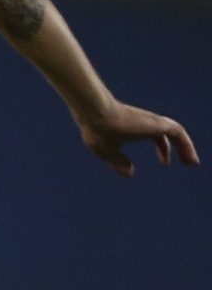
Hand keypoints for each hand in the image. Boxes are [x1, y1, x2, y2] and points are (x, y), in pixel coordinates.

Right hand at [78, 101, 197, 176]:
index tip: (165, 162)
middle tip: (187, 162)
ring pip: (177, 134)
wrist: (96, 115)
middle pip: (170, 135)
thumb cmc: (97, 131)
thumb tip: (130, 173)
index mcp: (136, 128)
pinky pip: (179, 134)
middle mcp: (147, 123)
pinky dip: (186, 146)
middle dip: (179, 148)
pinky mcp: (158, 124)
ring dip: (186, 148)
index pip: (157, 137)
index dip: (163, 150)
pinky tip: (190, 159)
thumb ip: (118, 162)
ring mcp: (153, 122)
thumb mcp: (107, 152)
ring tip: (192, 163)